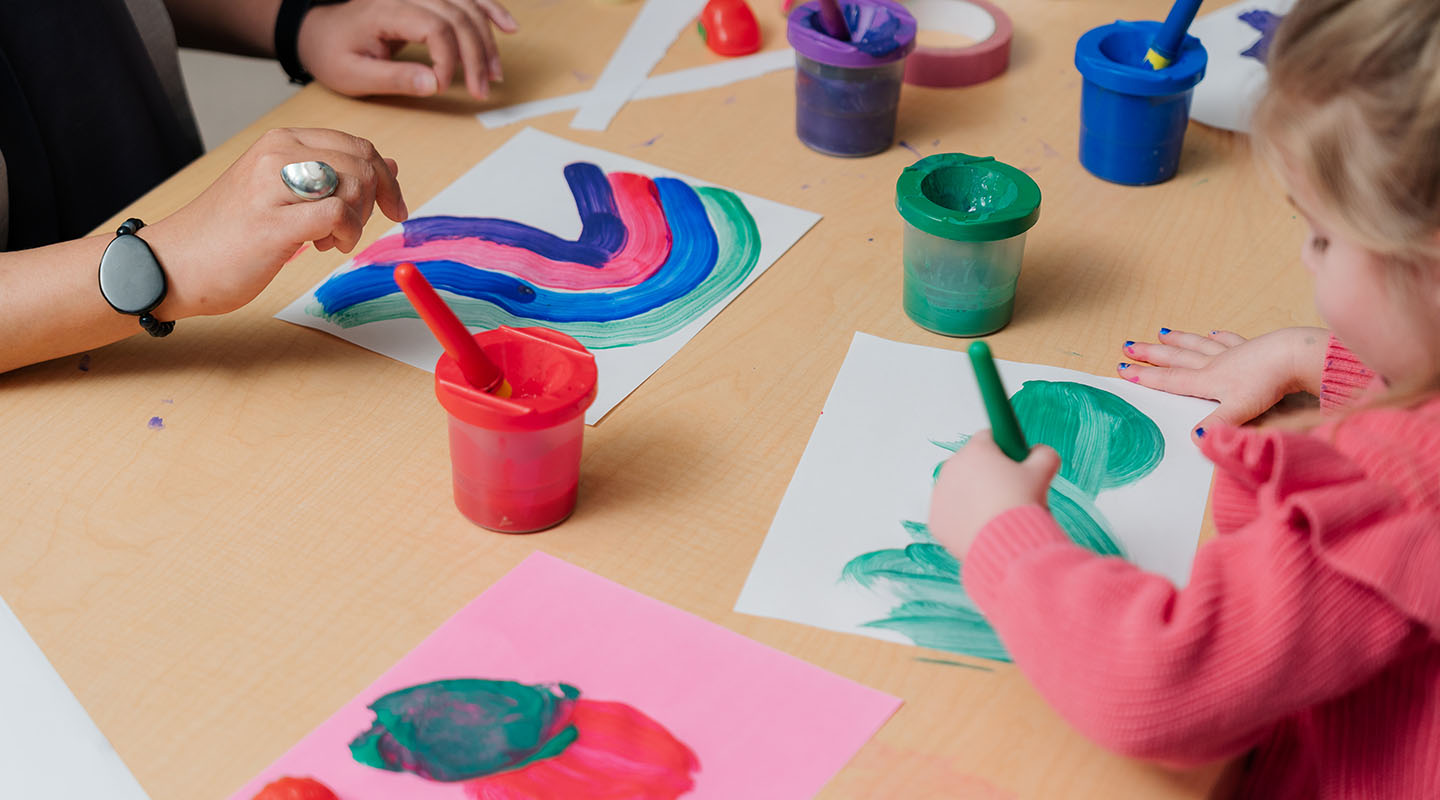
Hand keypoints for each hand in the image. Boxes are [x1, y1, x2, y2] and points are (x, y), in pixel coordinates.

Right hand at [145, 127, 406, 318]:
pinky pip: (337, 215)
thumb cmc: (231, 233)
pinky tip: (323, 247)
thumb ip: (334, 175)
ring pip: (354, 184)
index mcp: (280, 141)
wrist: (172, 264)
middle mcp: (277, 153)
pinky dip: (346, 235)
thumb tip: (389, 165)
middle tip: (350, 230)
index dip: (385, 178)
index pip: (357, 144)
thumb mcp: (285, 192)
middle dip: (375, 201)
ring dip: (357, 221)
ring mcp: (273, 186)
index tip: (393, 208)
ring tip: (327, 240)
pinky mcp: (273, 223)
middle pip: (362, 162)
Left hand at [297, 0, 519, 99]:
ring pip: (467, 7)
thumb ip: (394, 79)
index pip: (434, 26)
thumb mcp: (353, 75)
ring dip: (487, 40)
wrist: (320, 31)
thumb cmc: (333, 52)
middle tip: (481, 91)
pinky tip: (509, 28)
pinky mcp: (427, 1)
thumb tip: (434, 84)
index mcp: (384, 11)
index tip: (442, 86)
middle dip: (475, 55)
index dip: (447, 59)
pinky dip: (490, 11)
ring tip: (495, 74)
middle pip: (457, 16)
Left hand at [928, 431, 1059, 561]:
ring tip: (998, 514)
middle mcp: (951, 468)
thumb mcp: (1042, 472)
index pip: (988, 438)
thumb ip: (1043, 454)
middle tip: (1010, 494)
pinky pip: (951, 515)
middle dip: (989, 475)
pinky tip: (984, 528)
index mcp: (975, 451)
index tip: (1016, 466)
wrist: (1006, 544)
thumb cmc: (1020, 504)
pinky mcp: (936, 521)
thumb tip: (1040, 452)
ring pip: (960, 489)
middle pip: (972, 465)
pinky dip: (965, 520)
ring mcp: (939, 495)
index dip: (1005, 452)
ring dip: (975, 497)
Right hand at [1117, 327, 1329, 437]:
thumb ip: (1216, 424)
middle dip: (1151, 354)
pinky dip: (1219, 336)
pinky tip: (1213, 332)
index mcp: (1208, 381)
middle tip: (1129, 345)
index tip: (1123, 369)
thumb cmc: (1267, 383)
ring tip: (1162, 333)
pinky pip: (1230, 340)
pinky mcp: (1252, 348)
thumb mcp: (1239, 410)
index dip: (1145, 376)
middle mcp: (1214, 365)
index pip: (1170, 380)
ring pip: (1198, 346)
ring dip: (1178, 341)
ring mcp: (1232, 354)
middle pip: (1176, 359)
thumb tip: (1195, 439)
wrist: (1294, 357)